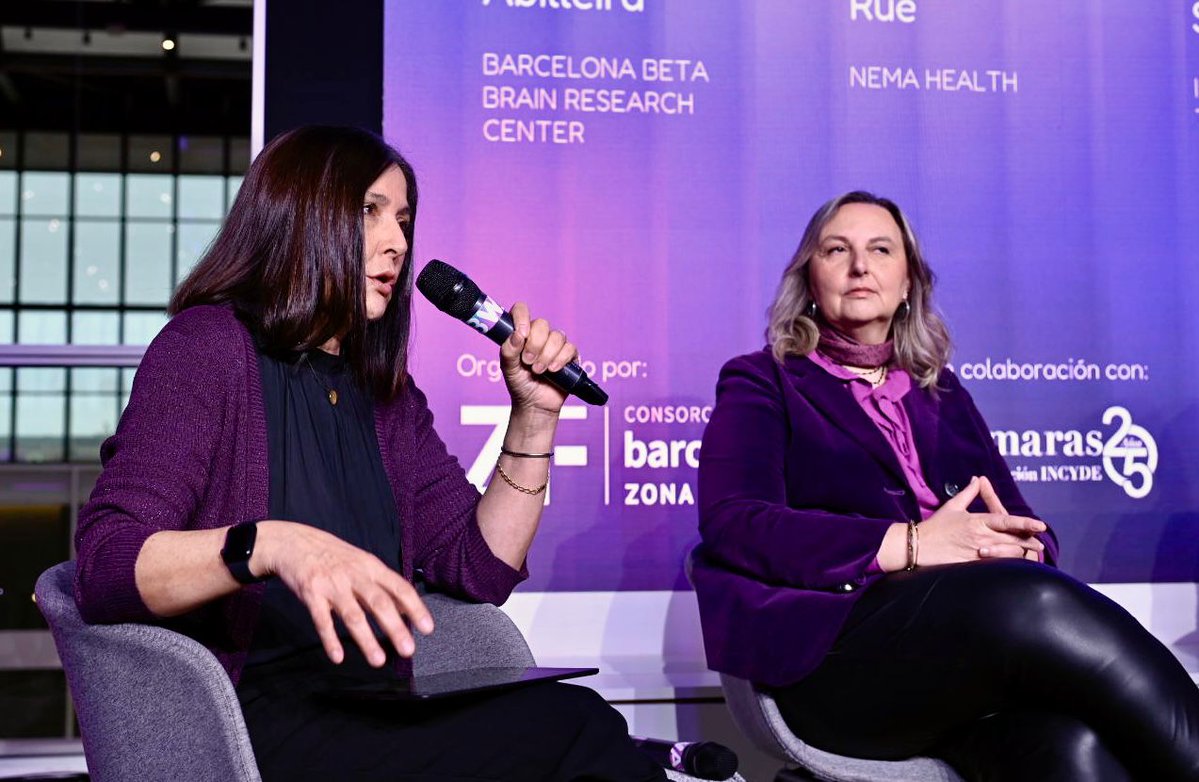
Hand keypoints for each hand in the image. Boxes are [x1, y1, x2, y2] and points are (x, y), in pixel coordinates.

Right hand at [253, 521, 433, 666]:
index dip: (415, 608)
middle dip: (395, 628)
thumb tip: (407, 610)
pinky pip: (322, 620)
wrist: (295, 542)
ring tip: (378, 660)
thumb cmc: (335, 556)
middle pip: (379, 603)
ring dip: (367, 640)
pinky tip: (338, 657)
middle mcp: (355, 575)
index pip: (399, 588)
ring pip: (353, 615)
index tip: (428, 629)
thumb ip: (384, 586)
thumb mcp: (363, 563)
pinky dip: (331, 639)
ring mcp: (332, 584)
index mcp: (372, 567)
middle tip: (408, 650)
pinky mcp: (311, 593)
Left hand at [499, 301, 578, 415]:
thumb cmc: (519, 385)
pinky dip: (560, 360)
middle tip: (528, 361)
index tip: (521, 334)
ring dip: (547, 355)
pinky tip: (553, 370)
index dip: (522, 317)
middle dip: (534, 344)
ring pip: (557, 336)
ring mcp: (554, 345)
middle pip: (542, 324)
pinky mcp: (569, 356)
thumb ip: (508, 351)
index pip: (521, 311)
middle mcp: (538, 336)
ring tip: (539, 370)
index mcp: (521, 333)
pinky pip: (570, 348)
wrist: (535, 405)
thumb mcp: (508, 368)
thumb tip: (517, 335)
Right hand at [916, 476, 1046, 565]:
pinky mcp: (972, 565)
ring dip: (1021, 553)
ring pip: (1006, 553)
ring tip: (1031, 555)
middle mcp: (980, 536)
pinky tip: (1013, 565)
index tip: (1040, 525)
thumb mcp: (952, 506)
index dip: (1025, 523)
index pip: (1006, 520)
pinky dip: (1005, 565)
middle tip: (1040, 543)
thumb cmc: (936, 526)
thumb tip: (978, 479)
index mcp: (977, 521)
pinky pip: (994, 566)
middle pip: (1011, 539)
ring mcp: (977, 552)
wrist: (919, 545)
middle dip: (1028, 541)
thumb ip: (968, 493)